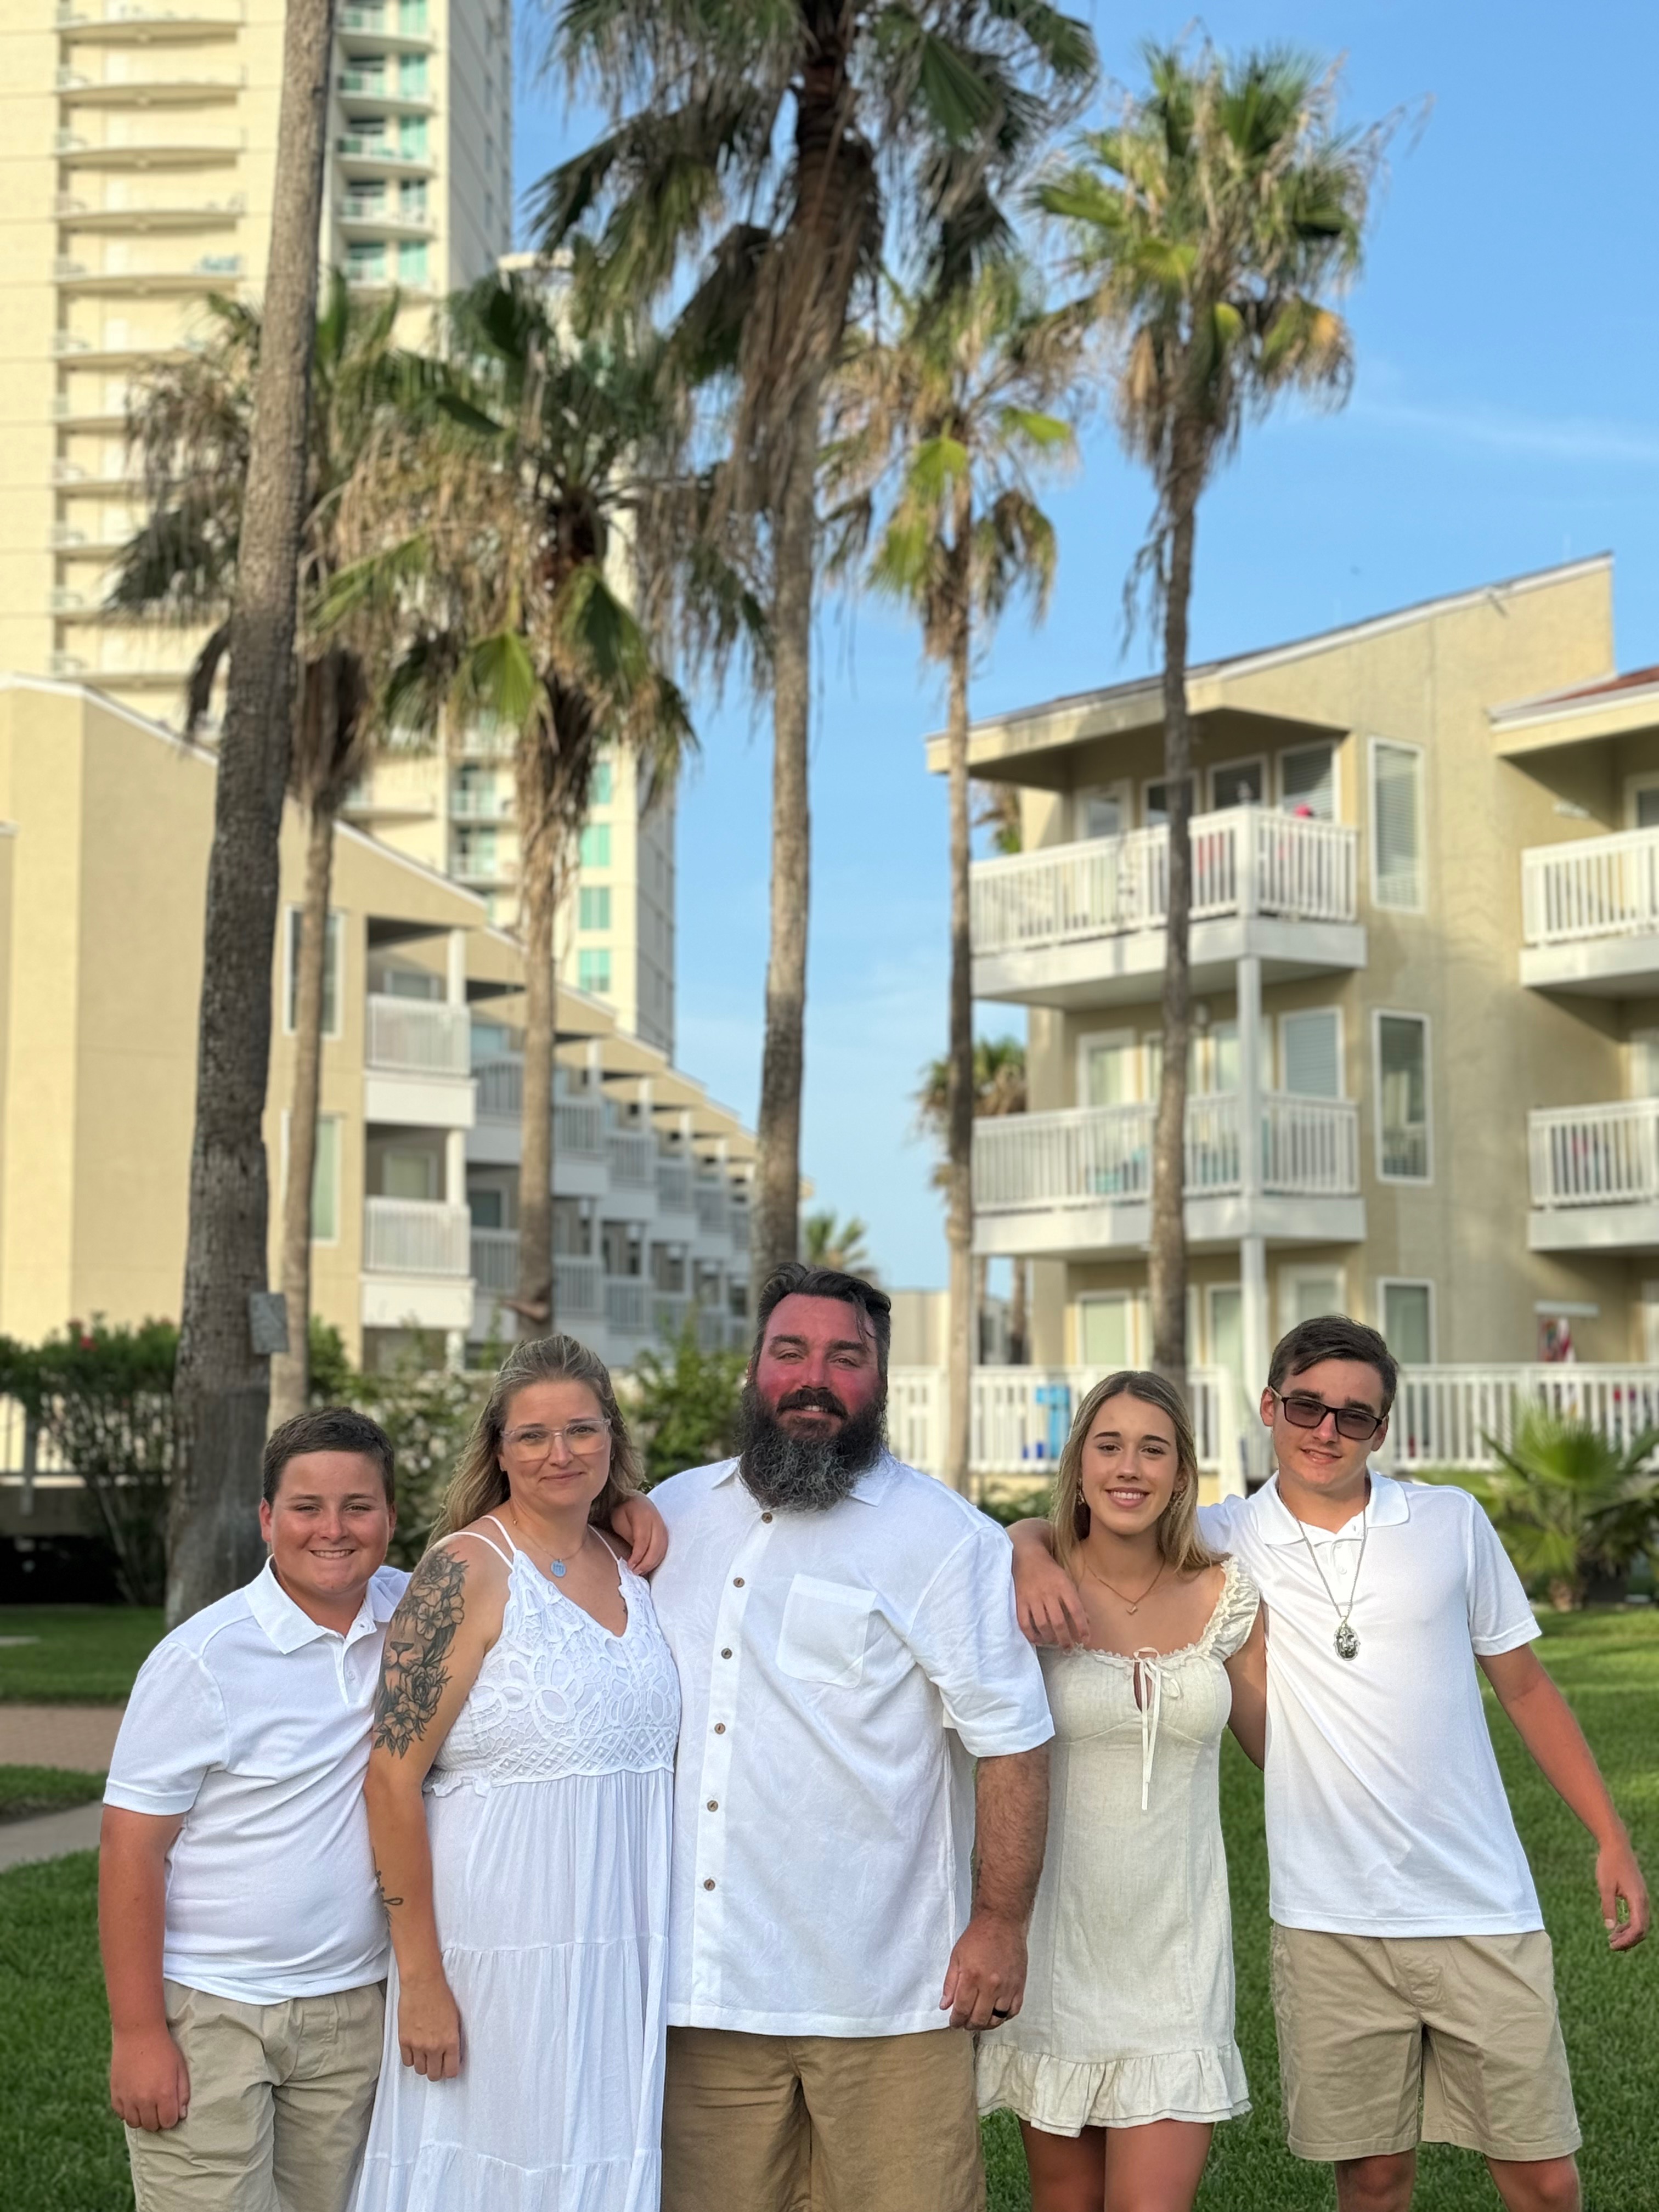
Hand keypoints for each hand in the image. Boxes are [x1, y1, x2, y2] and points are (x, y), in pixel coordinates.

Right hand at [109, 2023, 189, 2131]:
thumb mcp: (180, 2068)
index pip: (168, 2122)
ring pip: (135, 2124)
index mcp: (164, 2094)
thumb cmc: (163, 2049)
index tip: (171, 2107)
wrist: (138, 2033)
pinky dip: (128, 2111)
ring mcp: (128, 2098)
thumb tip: (181, 2114)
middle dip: (158, 2119)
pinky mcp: (115, 2094)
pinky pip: (121, 2115)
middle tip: (159, 2105)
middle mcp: (145, 2100)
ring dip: (142, 2118)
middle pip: (151, 2126)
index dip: (172, 2117)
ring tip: (147, 2104)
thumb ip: (183, 2093)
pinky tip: (134, 2099)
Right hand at [398, 1971, 461, 2077]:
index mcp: (450, 2041)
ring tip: (425, 2054)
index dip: (449, 2070)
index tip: (448, 2066)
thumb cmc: (441, 1996)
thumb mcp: (454, 2019)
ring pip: (420, 2070)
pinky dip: (411, 2058)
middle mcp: (434, 2047)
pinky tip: (414, 2050)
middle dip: (436, 2070)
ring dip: (423, 2064)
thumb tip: (450, 2054)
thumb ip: (452, 2039)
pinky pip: (407, 2062)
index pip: (451, 2071)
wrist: (422, 1983)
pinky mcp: (404, 2041)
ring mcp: (418, 2045)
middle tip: (436, 2062)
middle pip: (434, 2074)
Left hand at [610, 1493, 667, 1574]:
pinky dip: (657, 1559)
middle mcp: (657, 1520)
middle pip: (657, 1545)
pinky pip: (664, 1548)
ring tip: (641, 1571)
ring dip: (653, 1563)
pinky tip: (648, 1566)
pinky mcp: (665, 1532)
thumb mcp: (619, 1520)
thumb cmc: (622, 1511)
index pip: (643, 1539)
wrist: (633, 1499)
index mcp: (644, 1515)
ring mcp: (663, 1525)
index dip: (638, 1555)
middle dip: (647, 1562)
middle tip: (636, 1572)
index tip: (630, 1566)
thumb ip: (628, 1536)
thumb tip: (634, 1556)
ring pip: (663, 1548)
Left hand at [940, 1910, 1026, 2030]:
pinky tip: (996, 2013)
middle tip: (965, 2023)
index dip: (956, 2021)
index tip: (954, 2022)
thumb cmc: (978, 1937)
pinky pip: (1013, 2011)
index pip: (962, 2010)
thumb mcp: (956, 1956)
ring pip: (997, 2019)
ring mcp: (1007, 1987)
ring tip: (979, 2020)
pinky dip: (1004, 2017)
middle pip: (979, 2019)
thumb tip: (945, 2005)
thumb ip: (950, 1983)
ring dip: (986, 2024)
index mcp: (972, 1977)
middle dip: (969, 2025)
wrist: (1002, 1922)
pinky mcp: (1020, 1986)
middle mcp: (991, 1985)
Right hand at [1010, 1525, 1089, 1647]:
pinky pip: (1024, 1623)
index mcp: (1063, 1586)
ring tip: (1054, 1643)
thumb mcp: (1067, 1580)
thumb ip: (1076, 1601)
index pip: (1076, 1610)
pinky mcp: (1020, 1601)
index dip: (1082, 1627)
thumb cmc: (1050, 1571)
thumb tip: (1087, 1622)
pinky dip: (1031, 1635)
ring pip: (1042, 1624)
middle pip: (1058, 1621)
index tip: (1085, 1639)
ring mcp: (1032, 1598)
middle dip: (1065, 1639)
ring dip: (1050, 1638)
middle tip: (1068, 1648)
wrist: (1027, 1556)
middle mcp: (1048, 1593)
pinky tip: (1038, 1640)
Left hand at [1597, 1834, 1648, 1950]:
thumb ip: (1608, 1907)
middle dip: (1628, 1941)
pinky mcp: (1638, 1895)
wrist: (1616, 1846)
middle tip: (1611, 1946)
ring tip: (1612, 1939)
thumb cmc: (1609, 1864)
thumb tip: (1610, 1928)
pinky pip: (1637, 1916)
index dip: (1627, 1941)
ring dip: (1628, 1934)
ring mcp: (1642, 1898)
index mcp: (1638, 1900)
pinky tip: (1616, 1928)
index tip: (1613, 1946)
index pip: (1638, 1929)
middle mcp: (1644, 1901)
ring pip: (1641, 1924)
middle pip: (1642, 1930)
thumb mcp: (1605, 1886)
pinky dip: (1629, 1925)